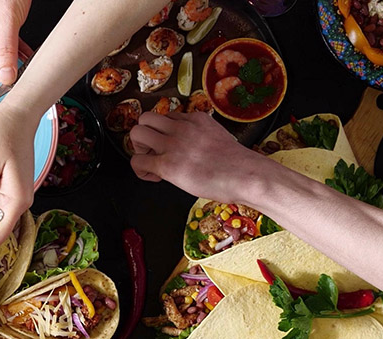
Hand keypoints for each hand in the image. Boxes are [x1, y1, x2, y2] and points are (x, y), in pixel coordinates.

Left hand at [129, 111, 277, 203]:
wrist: (246, 175)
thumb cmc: (239, 165)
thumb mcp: (219, 137)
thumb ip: (202, 136)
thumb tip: (195, 149)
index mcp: (196, 119)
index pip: (168, 116)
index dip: (165, 132)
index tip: (172, 147)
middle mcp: (182, 127)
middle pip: (146, 117)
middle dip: (145, 135)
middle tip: (153, 151)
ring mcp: (173, 144)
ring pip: (136, 133)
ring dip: (138, 148)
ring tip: (151, 162)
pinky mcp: (167, 164)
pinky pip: (137, 161)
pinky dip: (140, 170)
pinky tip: (154, 177)